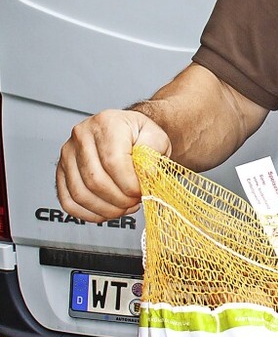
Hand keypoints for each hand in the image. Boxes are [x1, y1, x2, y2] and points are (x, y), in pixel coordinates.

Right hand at [56, 109, 171, 221]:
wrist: (127, 132)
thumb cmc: (139, 135)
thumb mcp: (157, 138)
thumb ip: (152, 157)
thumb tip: (144, 177)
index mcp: (107, 123)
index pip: (113, 162)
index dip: (129, 185)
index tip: (140, 192)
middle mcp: (82, 135)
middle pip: (95, 180)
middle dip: (119, 200)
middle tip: (133, 202)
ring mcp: (68, 153)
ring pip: (80, 194)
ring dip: (106, 209)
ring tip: (122, 207)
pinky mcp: (61, 171)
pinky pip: (68, 201)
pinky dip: (88, 213)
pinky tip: (105, 211)